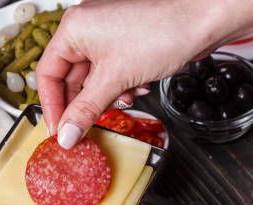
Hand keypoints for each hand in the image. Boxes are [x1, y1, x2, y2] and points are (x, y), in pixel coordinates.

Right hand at [36, 0, 252, 148]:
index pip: (47, 75)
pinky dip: (120, 87)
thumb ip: (86, 111)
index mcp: (73, 29)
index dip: (51, 106)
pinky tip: (137, 89)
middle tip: (86, 129)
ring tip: (123, 101)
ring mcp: (106, 36)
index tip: (59, 132)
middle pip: (70, 79)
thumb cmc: (162, 32)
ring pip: (93, 79)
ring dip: (106, 98)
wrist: (205, 21)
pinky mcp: (125, 44)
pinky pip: (111, 74)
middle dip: (84, 104)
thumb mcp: (115, 80)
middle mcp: (86, 29)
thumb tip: (65, 135)